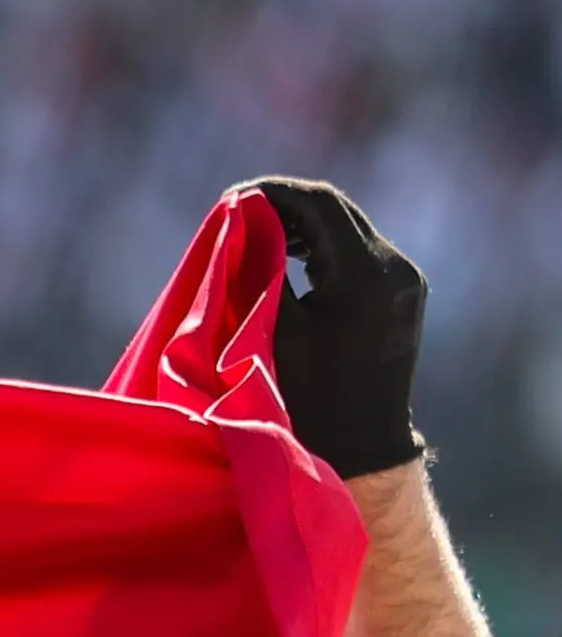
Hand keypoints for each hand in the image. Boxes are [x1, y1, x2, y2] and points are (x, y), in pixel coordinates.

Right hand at [253, 178, 425, 477]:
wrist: (362, 444)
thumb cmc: (308, 397)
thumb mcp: (276, 329)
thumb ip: (262, 270)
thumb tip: (242, 223)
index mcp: (364, 275)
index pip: (318, 204)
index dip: (271, 192)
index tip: (231, 198)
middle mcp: (394, 267)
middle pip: (337, 208)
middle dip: (285, 203)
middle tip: (239, 211)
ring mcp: (405, 278)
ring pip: (349, 225)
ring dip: (303, 222)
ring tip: (259, 232)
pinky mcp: (403, 290)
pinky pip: (359, 249)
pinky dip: (322, 244)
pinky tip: (292, 255)